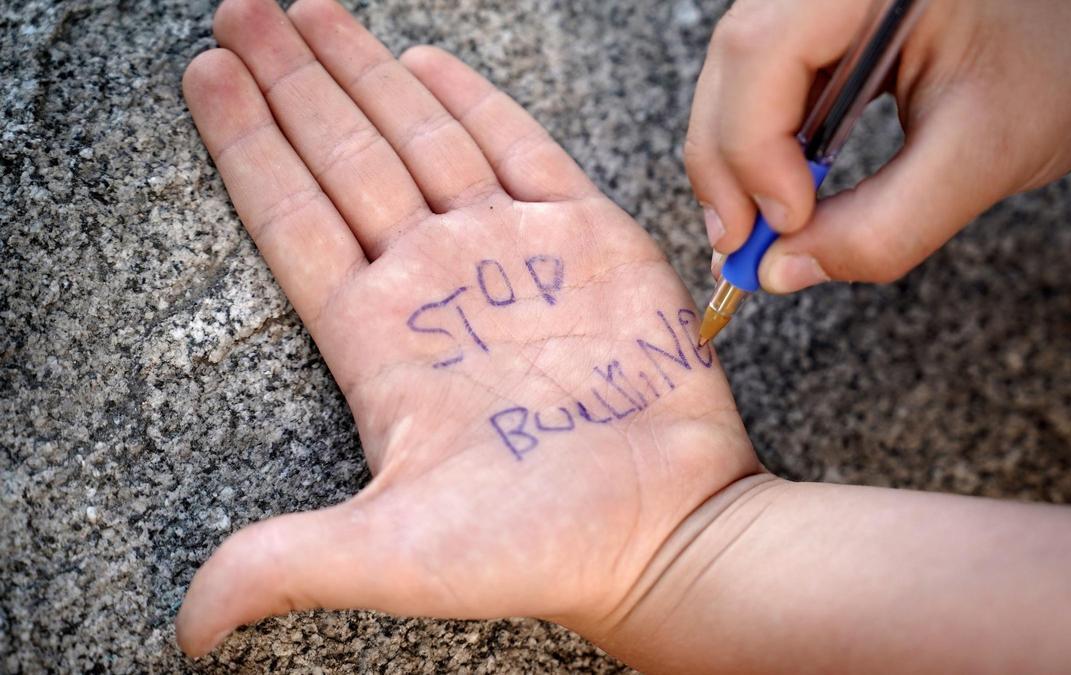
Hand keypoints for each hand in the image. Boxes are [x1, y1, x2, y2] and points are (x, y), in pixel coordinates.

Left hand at [175, 0, 757, 656]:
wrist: (665, 530)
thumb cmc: (541, 546)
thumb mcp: (396, 554)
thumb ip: (286, 563)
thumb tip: (188, 628)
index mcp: (378, 337)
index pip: (292, 215)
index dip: (246, 143)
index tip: (205, 72)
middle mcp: (435, 282)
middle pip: (342, 155)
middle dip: (293, 78)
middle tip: (241, 7)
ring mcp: (510, 252)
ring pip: (418, 137)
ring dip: (362, 71)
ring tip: (308, 11)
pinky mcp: (587, 240)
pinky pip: (519, 148)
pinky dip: (472, 101)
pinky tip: (423, 59)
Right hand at [688, 0, 1070, 291]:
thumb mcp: (982, 155)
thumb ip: (881, 227)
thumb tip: (783, 271)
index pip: (763, 53)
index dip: (755, 150)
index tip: (783, 226)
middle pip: (736, 62)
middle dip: (729, 164)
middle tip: (741, 247)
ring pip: (740, 73)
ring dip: (741, 158)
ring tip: (762, 228)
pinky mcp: (831, 15)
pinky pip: (771, 77)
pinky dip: (768, 143)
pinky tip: (788, 189)